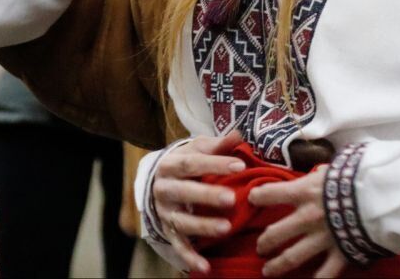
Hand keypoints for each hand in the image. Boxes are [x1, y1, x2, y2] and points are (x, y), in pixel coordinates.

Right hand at [150, 130, 245, 273]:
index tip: (240, 165)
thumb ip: (218, 145)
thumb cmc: (185, 164)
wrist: (158, 183)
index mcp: (169, 165)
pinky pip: (179, 246)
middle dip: (207, 196)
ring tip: (226, 229)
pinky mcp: (168, 232)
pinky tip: (205, 267)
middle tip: (231, 199)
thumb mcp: (196, 150)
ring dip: (203, 226)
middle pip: (184, 192)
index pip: (191, 163)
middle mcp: (163, 189)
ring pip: (182, 221)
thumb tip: (239, 133)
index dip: (215, 164)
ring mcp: (165, 212)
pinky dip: (191, 257)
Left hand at [250, 166, 346, 277]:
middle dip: (265, 241)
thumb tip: (316, 173)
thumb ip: (318, 176)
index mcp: (303, 192)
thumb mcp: (331, 168)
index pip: (268, 194)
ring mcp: (322, 238)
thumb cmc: (357, 176)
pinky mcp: (340, 254)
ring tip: (268, 271)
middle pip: (276, 233)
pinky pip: (326, 273)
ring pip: (292, 257)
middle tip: (260, 247)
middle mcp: (307, 217)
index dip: (257, 196)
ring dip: (277, 265)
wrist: (382, 194)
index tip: (251, 199)